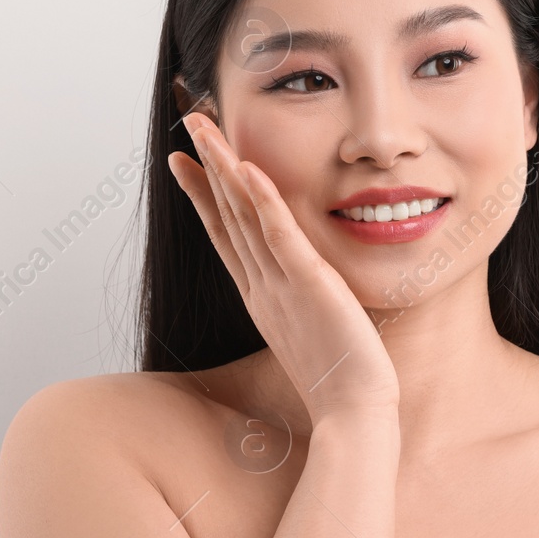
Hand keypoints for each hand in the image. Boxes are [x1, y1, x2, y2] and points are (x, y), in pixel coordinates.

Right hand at [167, 113, 400, 425]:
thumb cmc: (340, 380)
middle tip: (189, 125)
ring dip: (224, 168)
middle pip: (226, 214)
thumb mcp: (313, 330)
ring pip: (243, 216)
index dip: (204, 194)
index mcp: (262, 295)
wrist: (353, 412)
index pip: (226, 233)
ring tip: (204, 129)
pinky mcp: (309, 284)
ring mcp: (281, 284)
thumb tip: (304, 289)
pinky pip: (281, 235)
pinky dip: (263, 201)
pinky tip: (247, 169)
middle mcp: (263, 285)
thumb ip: (302, 303)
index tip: (185, 161)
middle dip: (207, 166)